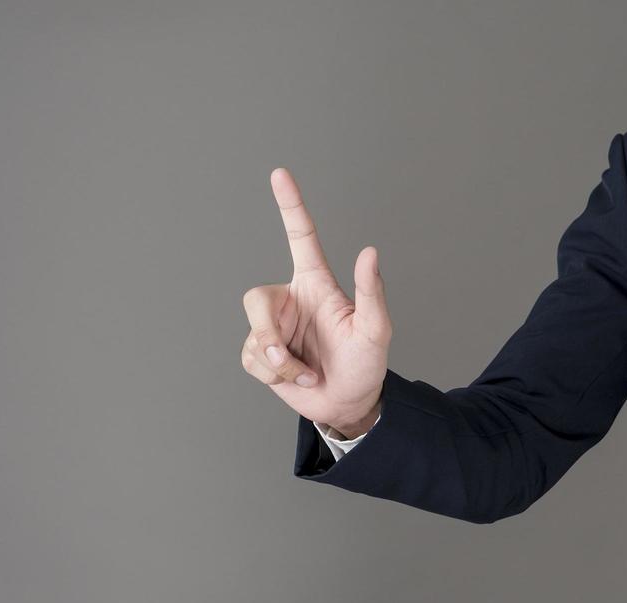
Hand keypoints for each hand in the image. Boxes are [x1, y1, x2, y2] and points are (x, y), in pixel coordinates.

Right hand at [240, 167, 390, 435]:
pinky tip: (296, 378)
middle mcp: (291, 301)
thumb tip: (370, 252)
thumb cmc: (365, 365)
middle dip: (266, 333)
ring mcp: (274, 328)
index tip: (280, 173)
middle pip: (255, 300)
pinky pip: (252, 359)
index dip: (290, 205)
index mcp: (316, 285)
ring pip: (254, 336)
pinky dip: (275, 376)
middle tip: (287, 358)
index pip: (300, 237)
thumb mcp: (375, 331)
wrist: (348, 404)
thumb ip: (371, 293)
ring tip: (306, 372)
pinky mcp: (263, 354)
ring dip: (280, 364)